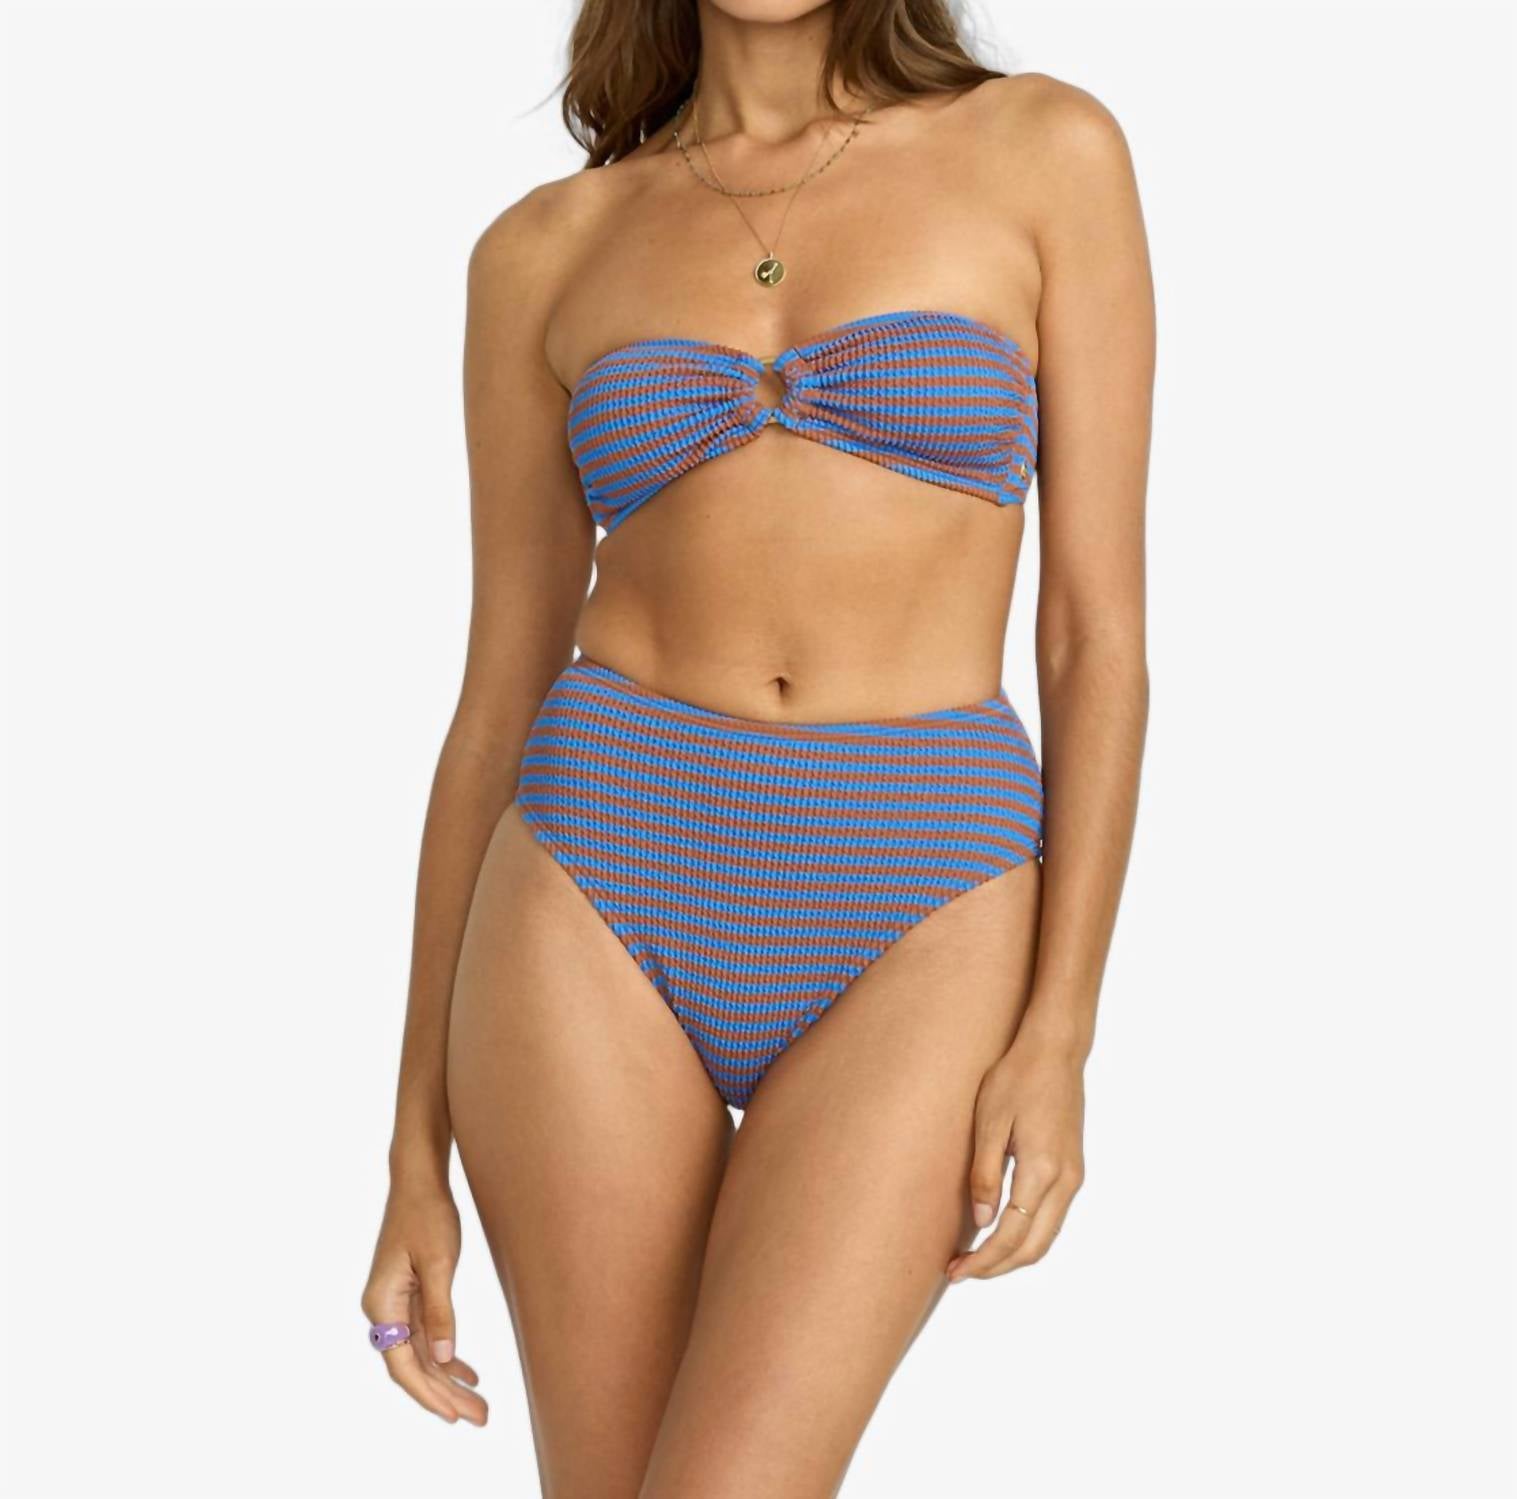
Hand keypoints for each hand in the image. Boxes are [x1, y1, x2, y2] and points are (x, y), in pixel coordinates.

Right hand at [361, 1178, 487, 1423]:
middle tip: (480, 1417)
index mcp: (382, 1304)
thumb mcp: (439, 1262)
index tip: (454, 1416)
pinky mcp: (409, 1295)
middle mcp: (383, 1310)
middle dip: (444, 1395)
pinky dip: (446, 1355)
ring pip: (421, 1354)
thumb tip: (444, 1359)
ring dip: (447, 1380)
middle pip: (412, 1365)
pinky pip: (426, 1336)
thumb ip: (440, 1312)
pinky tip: (467, 1374)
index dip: (428, 1394)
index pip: (402, 1364)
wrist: (419, 1179)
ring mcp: (395, 1303)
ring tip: (479, 1405)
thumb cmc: (427, 1214)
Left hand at [947, 1033, 1085, 1281]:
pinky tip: (999, 1232)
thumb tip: (981, 1222)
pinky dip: (1027, 1237)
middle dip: (996, 1267)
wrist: (1056, 1051)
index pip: (1010, 1235)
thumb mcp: (989, 1121)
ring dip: (1012, 1256)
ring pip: (1046, 1238)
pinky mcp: (1073, 1170)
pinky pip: (1051, 1219)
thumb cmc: (1016, 1078)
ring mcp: (1074, 1177)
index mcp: (1042, 1170)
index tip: (955, 1271)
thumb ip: (985, 1174)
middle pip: (1033, 1248)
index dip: (982, 1260)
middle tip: (959, 1272)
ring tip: (975, 1259)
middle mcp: (1065, 1181)